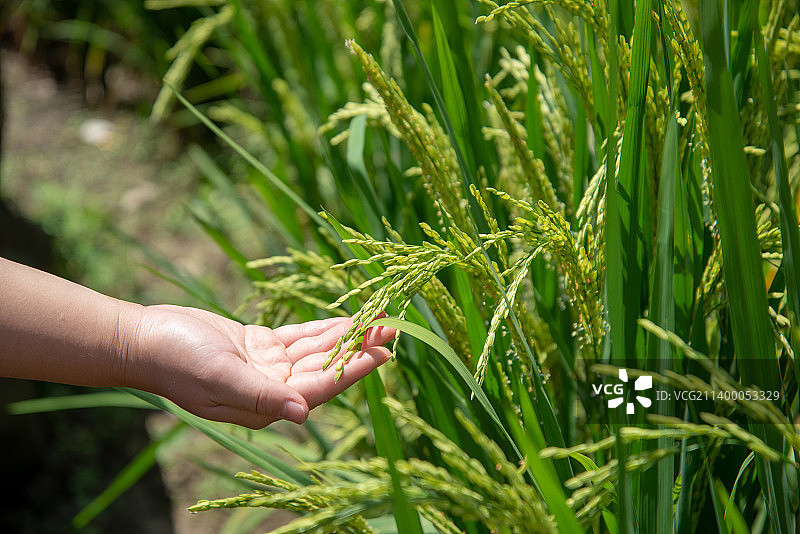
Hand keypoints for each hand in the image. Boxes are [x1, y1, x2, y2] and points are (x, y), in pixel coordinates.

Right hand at [124, 305, 394, 428]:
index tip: (384, 351)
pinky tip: (346, 319)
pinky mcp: (259, 346)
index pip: (322, 386)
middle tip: (392, 327)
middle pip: (326, 367)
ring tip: (378, 318)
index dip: (354, 368)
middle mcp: (272, 388)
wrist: (144, 340)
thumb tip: (303, 413)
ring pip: (317, 350)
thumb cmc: (177, 361)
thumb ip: (262, 395)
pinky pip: (299, 337)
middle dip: (359, 348)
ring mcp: (267, 367)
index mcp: (266, 403)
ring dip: (346, 335)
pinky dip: (323, 328)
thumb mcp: (220, 377)